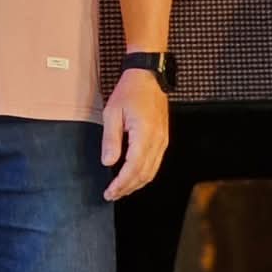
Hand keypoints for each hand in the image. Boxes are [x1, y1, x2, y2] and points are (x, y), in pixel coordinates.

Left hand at [101, 68, 168, 199]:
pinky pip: (156, 163)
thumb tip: (108, 163)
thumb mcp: (112, 113)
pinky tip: (133, 176)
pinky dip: (144, 174)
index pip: (133, 168)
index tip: (109, 193)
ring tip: (121, 190)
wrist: (148, 77)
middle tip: (112, 195)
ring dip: (136, 184)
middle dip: (128, 188)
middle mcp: (158, 141)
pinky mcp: (163, 139)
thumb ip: (111, 139)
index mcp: (145, 134)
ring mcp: (163, 141)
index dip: (121, 184)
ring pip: (152, 171)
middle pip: (144, 174)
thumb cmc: (129, 91)